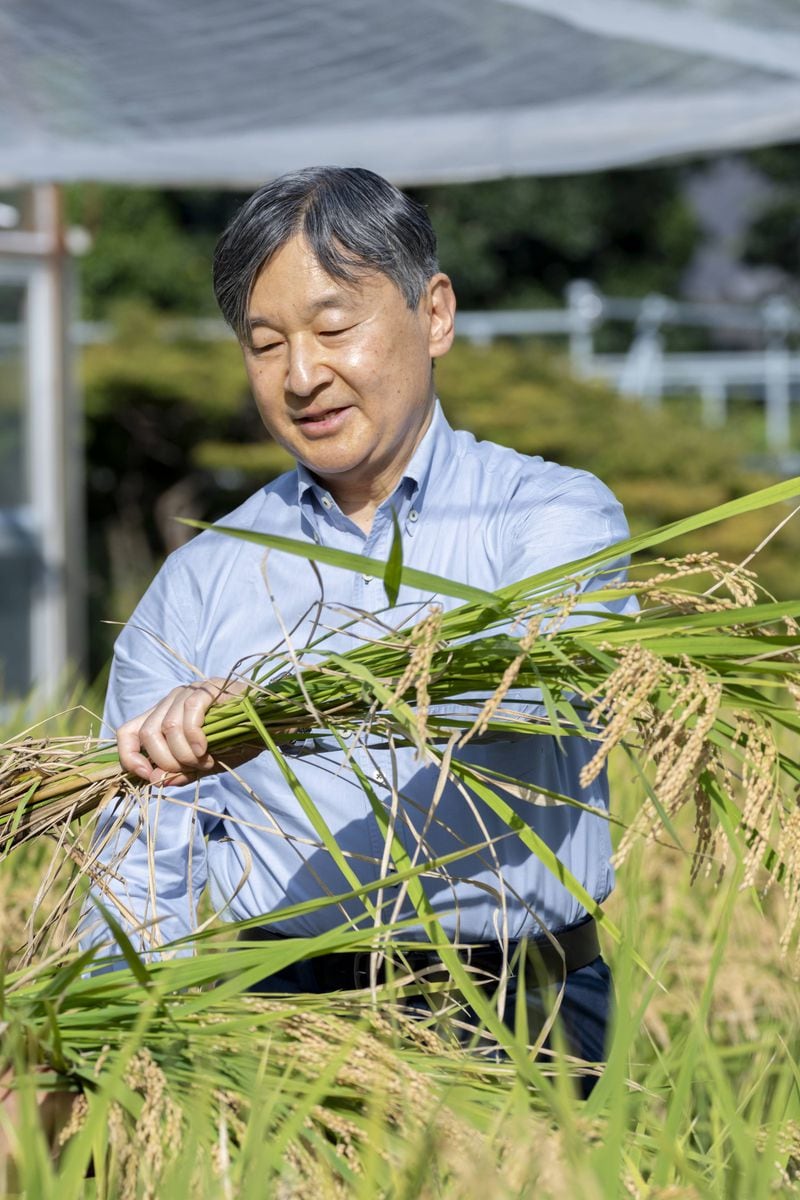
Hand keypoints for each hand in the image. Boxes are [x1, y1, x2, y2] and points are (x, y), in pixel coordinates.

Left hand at [117, 677, 254, 785]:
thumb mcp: (204, 764)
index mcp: (162, 718)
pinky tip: (207, 748)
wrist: (269, 727)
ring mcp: (189, 692)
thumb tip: (157, 781)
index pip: (127, 732)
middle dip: (168, 761)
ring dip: (186, 754)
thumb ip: (180, 772)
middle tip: (194, 769)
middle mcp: (170, 701)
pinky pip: (190, 713)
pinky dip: (195, 737)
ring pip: (168, 727)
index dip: (129, 757)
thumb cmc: (236, 743)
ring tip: (206, 760)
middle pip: (148, 733)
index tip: (149, 777)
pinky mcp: (208, 688)